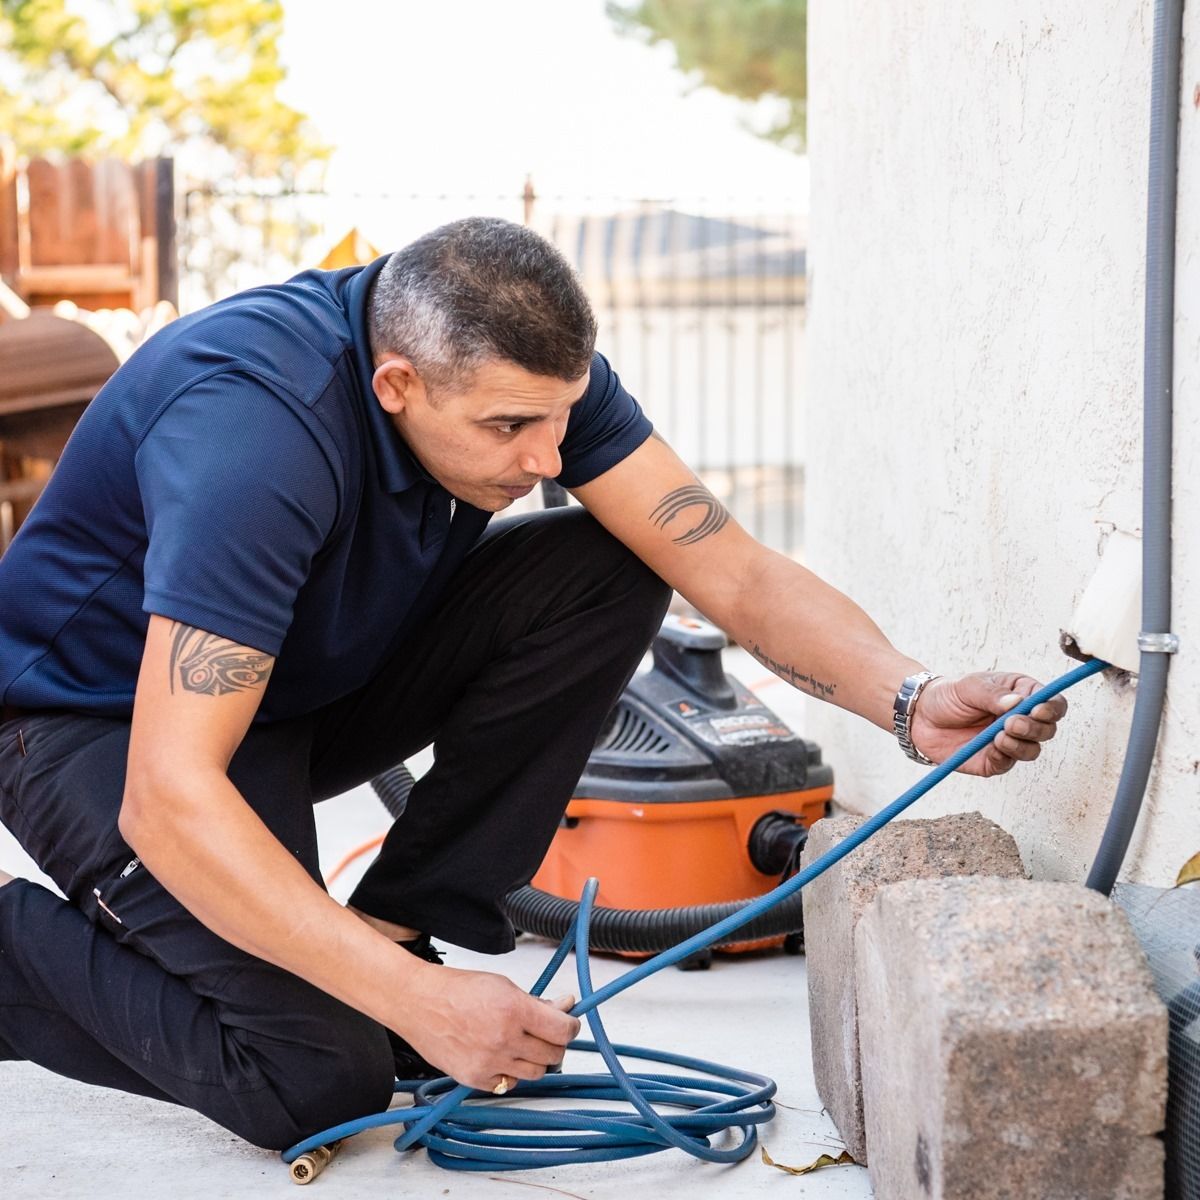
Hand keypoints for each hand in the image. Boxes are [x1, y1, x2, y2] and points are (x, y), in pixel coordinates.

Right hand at [392, 962, 579, 1091]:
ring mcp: (489, 1062)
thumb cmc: (457, 989)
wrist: (418, 1002)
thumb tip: (565, 1007)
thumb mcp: (503, 985)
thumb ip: (536, 1002)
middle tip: (546, 1032)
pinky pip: (510, 1083)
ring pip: (536, 1072)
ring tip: (522, 1043)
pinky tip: (501, 1055)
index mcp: (513, 1010)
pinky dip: (511, 1072)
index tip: (569, 1023)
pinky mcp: (475, 1079)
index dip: (571, 1026)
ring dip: (536, 1059)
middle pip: (553, 1054)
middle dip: (554, 1042)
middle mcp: (503, 1039)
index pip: (563, 1030)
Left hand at [908, 671, 1067, 777]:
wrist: (921, 716)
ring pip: (1032, 750)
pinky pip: (1007, 764)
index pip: (1053, 703)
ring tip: (999, 736)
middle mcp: (1021, 720)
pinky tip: (993, 747)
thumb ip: (994, 695)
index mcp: (1022, 695)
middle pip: (1047, 730)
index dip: (1052, 709)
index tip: (1037, 710)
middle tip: (1010, 724)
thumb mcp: (970, 686)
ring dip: (1020, 745)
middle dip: (1034, 728)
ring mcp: (1009, 742)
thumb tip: (1018, 703)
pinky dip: (1004, 757)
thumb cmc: (949, 695)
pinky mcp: (994, 760)